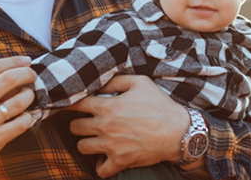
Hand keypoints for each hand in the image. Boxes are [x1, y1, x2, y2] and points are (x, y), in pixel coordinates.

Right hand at [0, 56, 38, 179]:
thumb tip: (0, 69)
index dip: (13, 61)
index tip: (25, 61)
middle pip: (9, 79)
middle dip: (26, 74)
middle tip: (32, 75)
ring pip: (19, 101)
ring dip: (29, 96)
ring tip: (29, 96)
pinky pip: (21, 123)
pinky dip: (28, 118)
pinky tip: (25, 117)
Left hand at [65, 75, 187, 177]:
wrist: (179, 131)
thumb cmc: (161, 106)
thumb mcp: (141, 83)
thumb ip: (117, 80)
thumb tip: (101, 82)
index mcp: (107, 106)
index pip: (76, 104)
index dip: (71, 104)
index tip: (71, 106)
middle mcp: (105, 127)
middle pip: (74, 128)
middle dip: (78, 124)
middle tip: (87, 123)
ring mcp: (111, 146)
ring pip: (82, 148)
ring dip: (87, 143)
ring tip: (95, 140)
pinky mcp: (120, 161)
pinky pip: (100, 170)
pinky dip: (100, 165)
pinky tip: (106, 158)